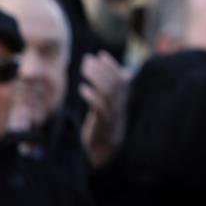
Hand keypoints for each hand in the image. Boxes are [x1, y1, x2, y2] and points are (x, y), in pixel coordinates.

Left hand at [80, 51, 130, 166]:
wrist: (103, 150)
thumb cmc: (104, 124)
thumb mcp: (109, 104)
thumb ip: (112, 89)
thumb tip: (122, 71)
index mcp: (123, 99)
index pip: (122, 78)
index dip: (112, 65)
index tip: (100, 54)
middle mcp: (121, 106)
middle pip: (115, 82)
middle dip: (101, 68)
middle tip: (86, 60)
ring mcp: (113, 115)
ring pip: (109, 92)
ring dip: (96, 77)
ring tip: (83, 69)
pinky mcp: (103, 124)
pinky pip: (100, 108)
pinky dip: (92, 96)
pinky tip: (82, 88)